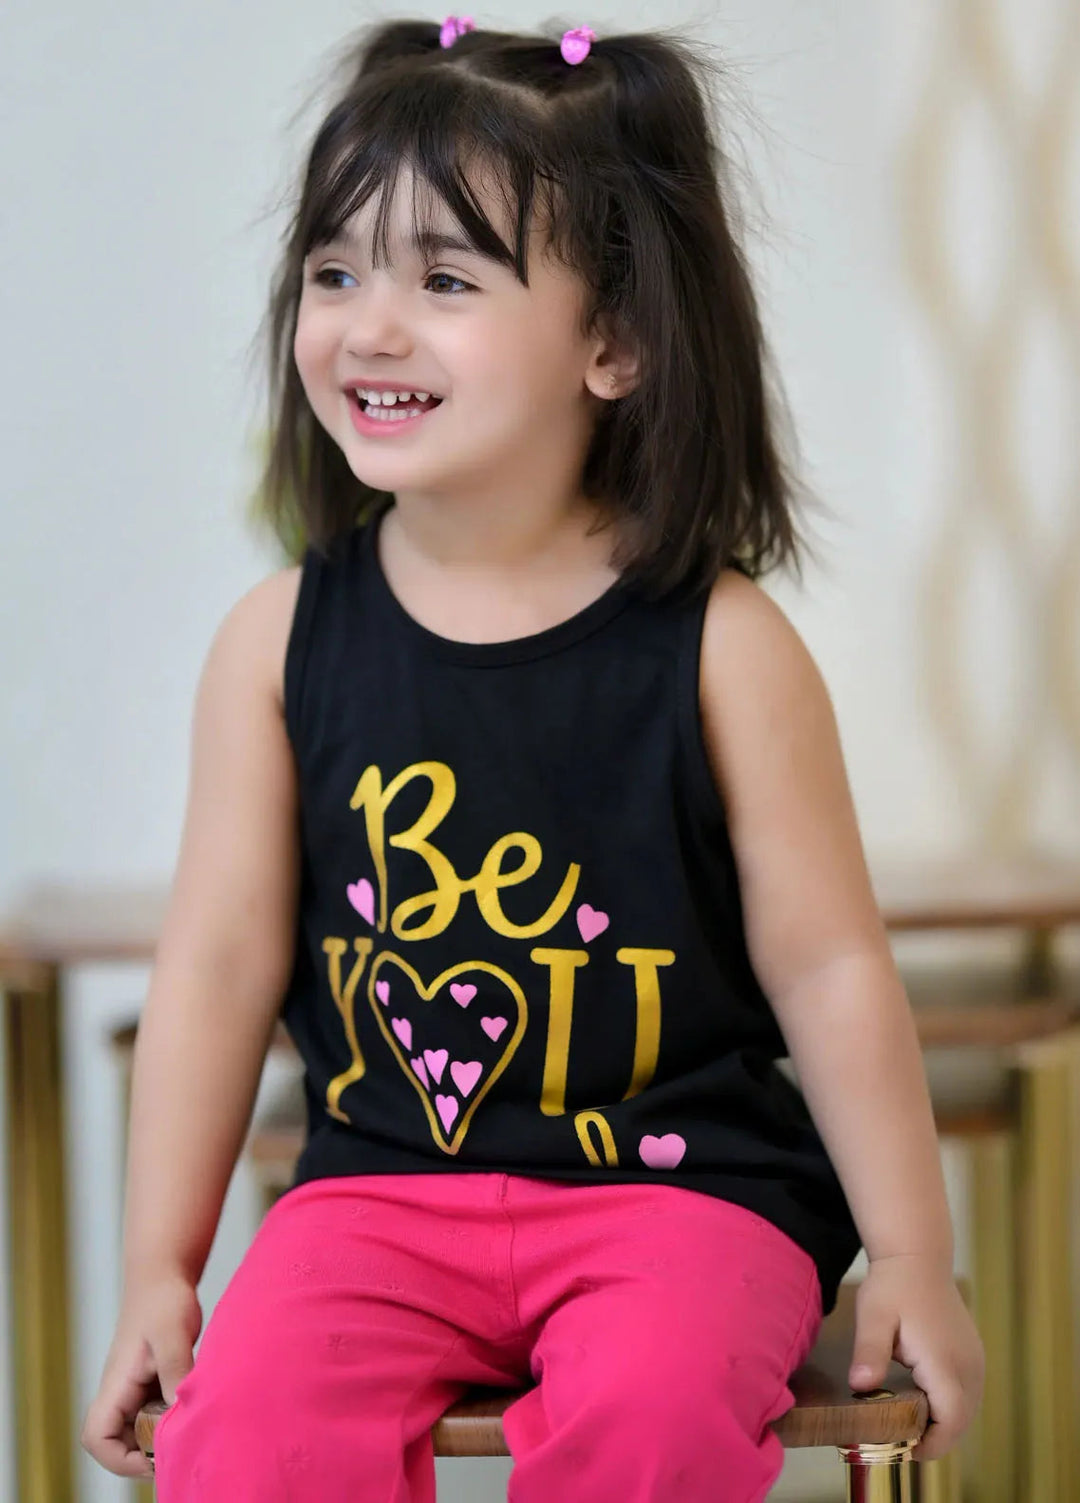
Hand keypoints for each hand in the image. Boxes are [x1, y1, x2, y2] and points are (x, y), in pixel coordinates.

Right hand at [80, 1272, 201, 1477]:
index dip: (118, 1459)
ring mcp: (134, 1388)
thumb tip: (182, 1416)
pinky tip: (192, 1412)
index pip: (96, 1437)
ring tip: (187, 1435)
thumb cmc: (164, 1300)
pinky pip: (152, 1414)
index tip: (151, 1458)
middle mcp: (120, 1392)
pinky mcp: (150, 1382)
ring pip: (135, 1431)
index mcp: (116, 1385)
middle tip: (177, 1452)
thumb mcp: (173, 1337)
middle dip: (141, 1455)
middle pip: (115, 1442)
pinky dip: (168, 1421)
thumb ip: (176, 1375)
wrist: (163, 1274)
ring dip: (157, 1439)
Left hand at [848, 1253, 984, 1461]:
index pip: (951, 1420)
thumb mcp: (874, 1315)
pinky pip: (966, 1395)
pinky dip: (948, 1408)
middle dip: (934, 1439)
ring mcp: (974, 1361)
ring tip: (906, 1423)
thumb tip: (860, 1387)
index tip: (902, 1448)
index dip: (931, 1443)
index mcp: (944, 1360)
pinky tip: (920, 1402)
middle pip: (961, 1423)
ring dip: (942, 1424)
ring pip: (966, 1411)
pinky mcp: (973, 1357)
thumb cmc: (893, 1285)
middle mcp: (968, 1366)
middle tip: (898, 1439)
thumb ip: (870, 1351)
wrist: (917, 1256)